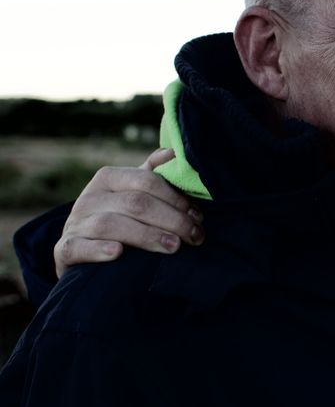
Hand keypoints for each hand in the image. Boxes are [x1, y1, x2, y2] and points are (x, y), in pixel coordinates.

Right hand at [54, 148, 203, 276]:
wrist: (80, 250)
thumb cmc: (118, 218)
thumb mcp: (132, 193)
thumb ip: (152, 174)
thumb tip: (174, 153)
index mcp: (108, 178)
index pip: (146, 181)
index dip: (176, 199)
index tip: (198, 217)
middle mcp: (89, 197)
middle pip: (135, 203)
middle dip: (171, 220)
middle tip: (195, 236)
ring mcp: (74, 223)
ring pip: (111, 225)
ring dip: (146, 236)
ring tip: (174, 246)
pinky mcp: (64, 249)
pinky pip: (78, 247)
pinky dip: (98, 249)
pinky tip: (118, 253)